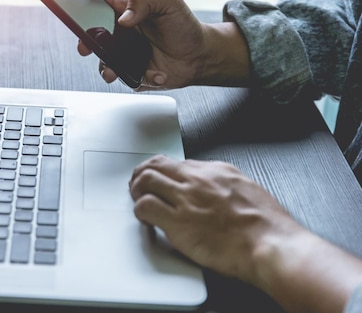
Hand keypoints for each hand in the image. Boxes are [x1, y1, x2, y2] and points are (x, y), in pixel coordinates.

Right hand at [77, 0, 249, 89]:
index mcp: (126, 12)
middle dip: (86, 44)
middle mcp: (122, 34)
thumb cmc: (184, 25)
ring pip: (105, 64)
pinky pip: (128, 79)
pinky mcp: (134, 74)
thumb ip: (144, 1)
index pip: (99, 6)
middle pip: (95, 38)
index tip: (81, 17)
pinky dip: (143, 78)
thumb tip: (123, 17)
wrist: (201, 56)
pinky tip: (157, 73)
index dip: (85, 10)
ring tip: (113, 72)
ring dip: (107, 69)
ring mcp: (126, 56)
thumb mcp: (168, 2)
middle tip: (86, 48)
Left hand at [129, 155, 361, 312]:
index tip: (159, 180)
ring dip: (137, 190)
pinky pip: (145, 206)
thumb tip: (211, 189)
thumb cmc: (266, 226)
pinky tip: (146, 219)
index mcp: (215, 171)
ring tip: (138, 201)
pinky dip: (140, 211)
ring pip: (145, 180)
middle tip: (138, 186)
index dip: (163, 172)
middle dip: (142, 174)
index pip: (176, 162)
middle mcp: (197, 180)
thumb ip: (224, 185)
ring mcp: (186, 199)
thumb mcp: (247, 189)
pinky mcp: (177, 222)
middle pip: (156, 165)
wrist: (271, 245)